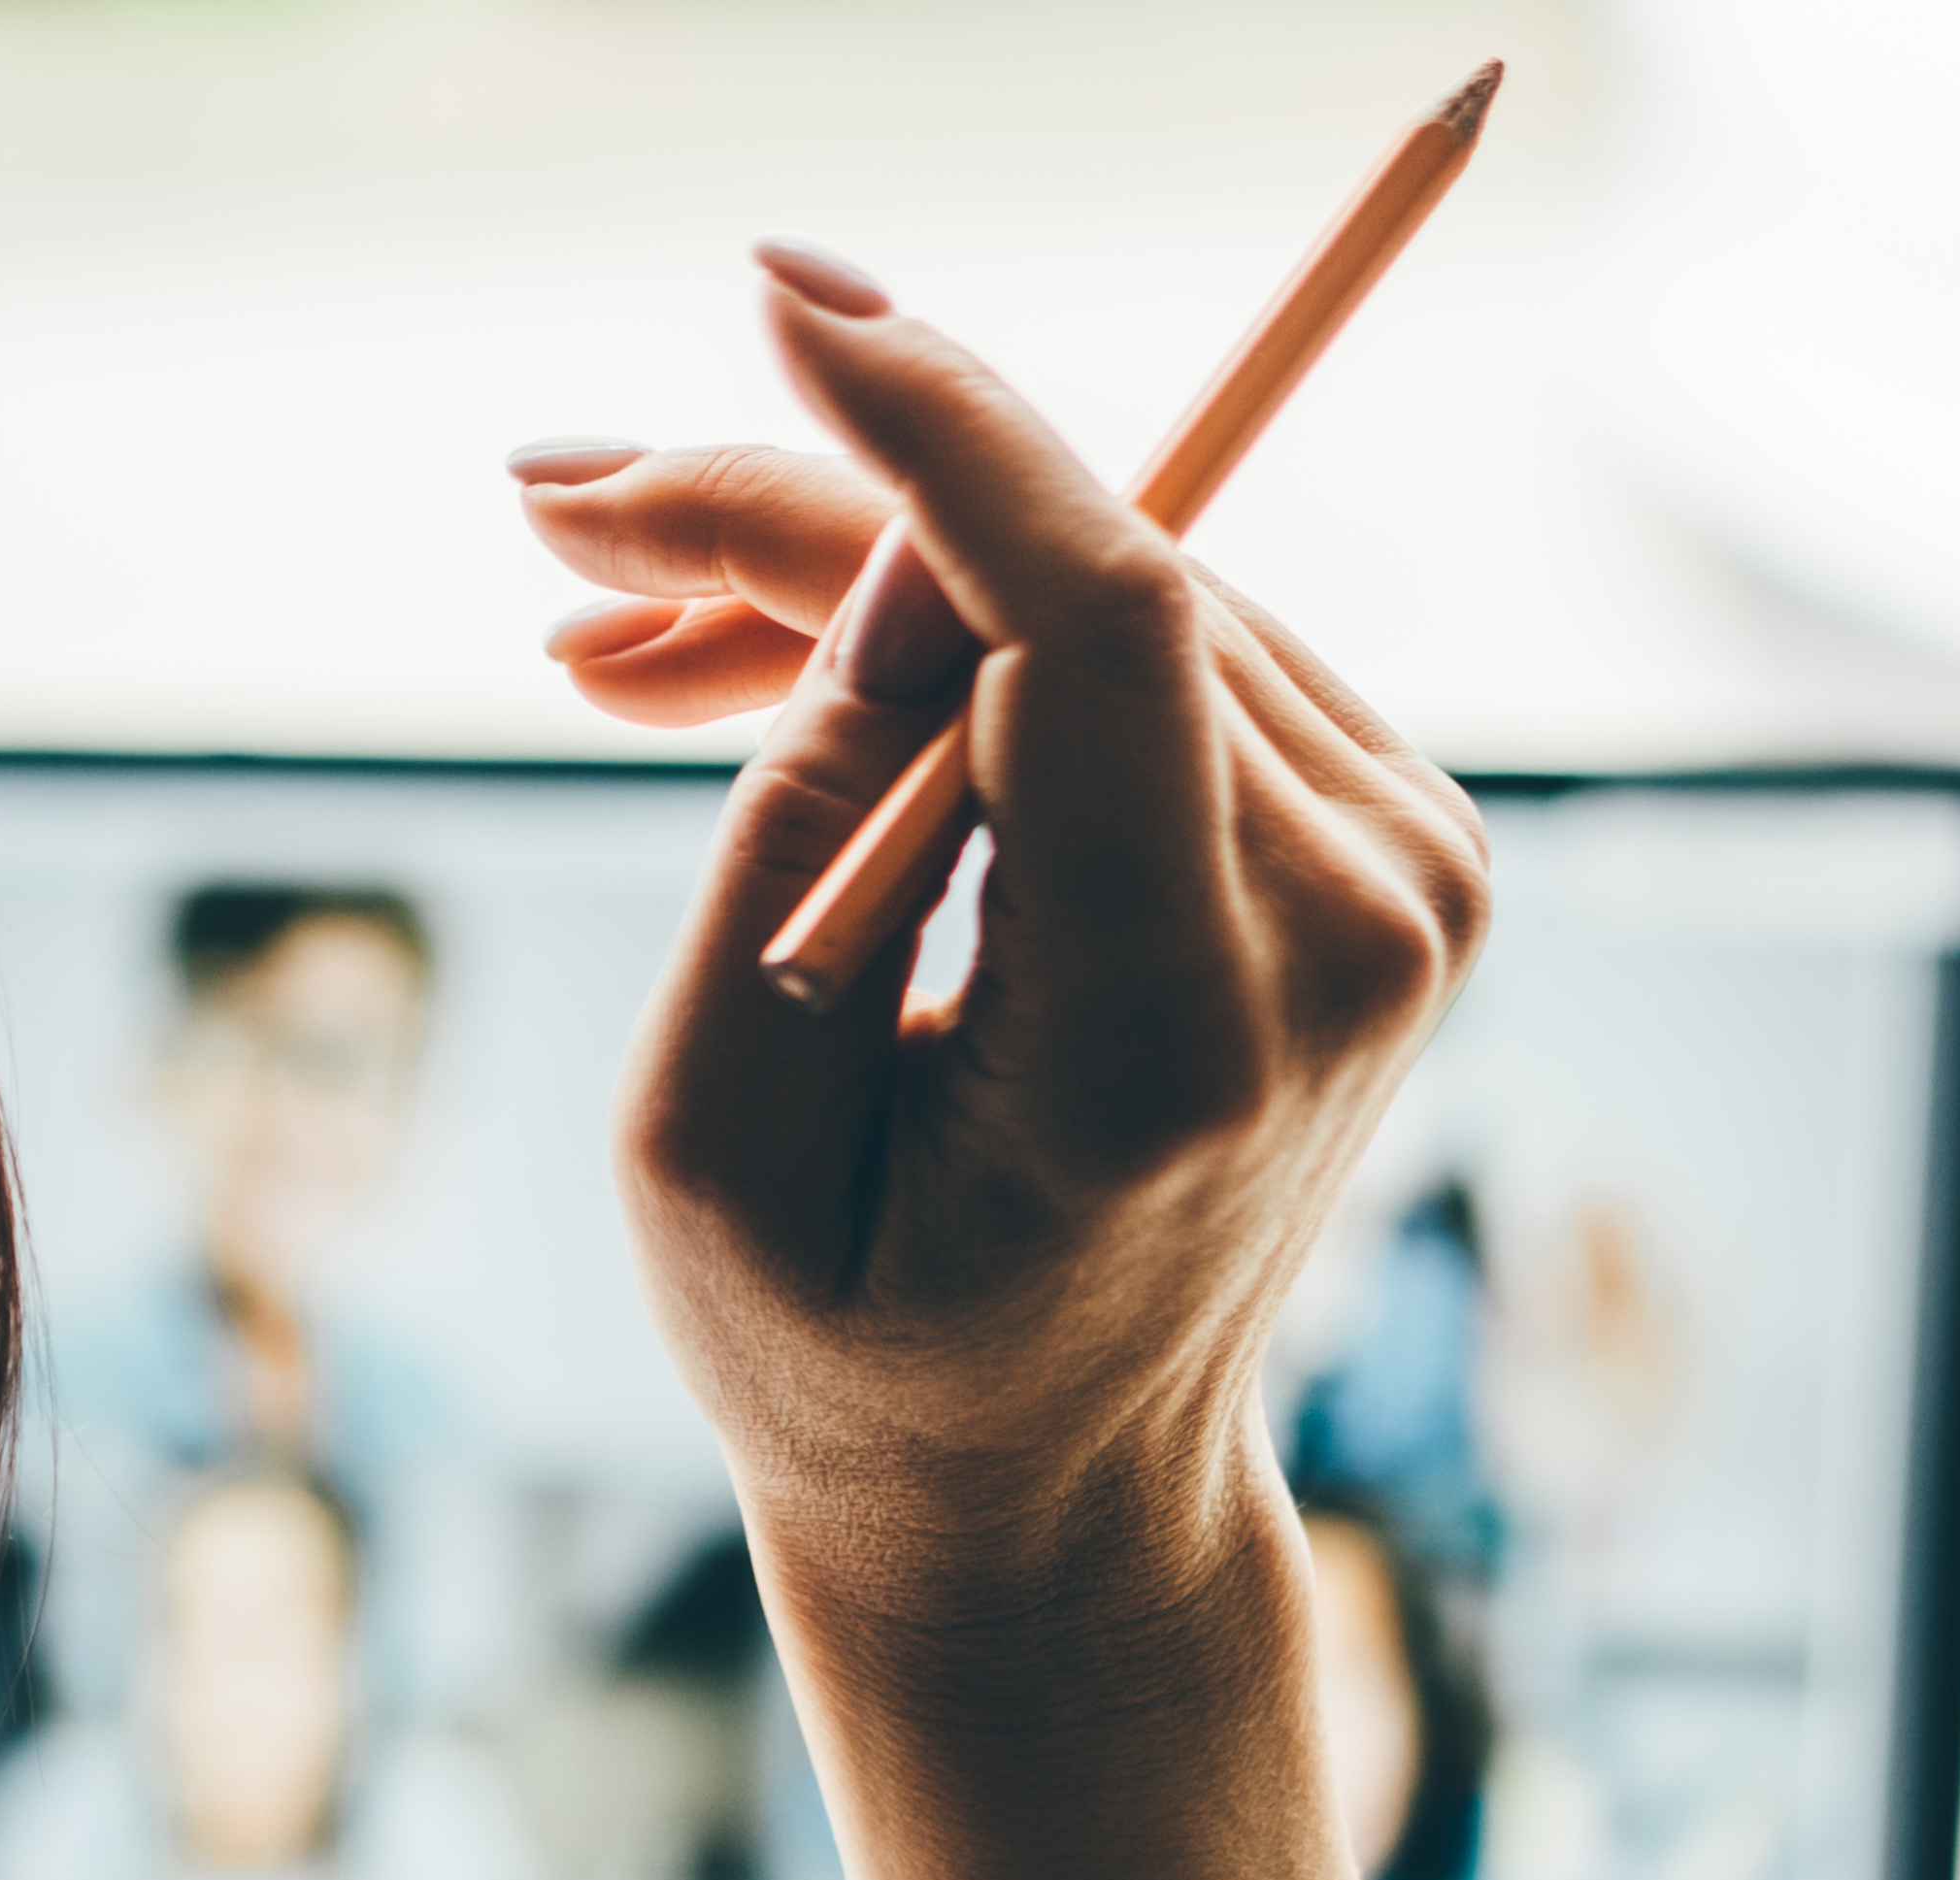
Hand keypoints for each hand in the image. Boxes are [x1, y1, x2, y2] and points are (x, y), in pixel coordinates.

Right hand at [518, 253, 1490, 1635]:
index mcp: (1189, 1037)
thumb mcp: (714, 1141)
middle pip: (1076, 586)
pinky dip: (968, 644)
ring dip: (855, 591)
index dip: (947, 438)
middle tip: (554, 520)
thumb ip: (791, 832)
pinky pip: (1150, 651)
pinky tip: (777, 688)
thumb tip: (885, 544)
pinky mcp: (1391, 833)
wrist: (1055, 1496)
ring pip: (1102, 595)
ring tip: (615, 644)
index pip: (1111, 628)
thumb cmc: (850, 1358)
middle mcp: (1350, 933)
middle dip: (800, 526)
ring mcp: (1405, 876)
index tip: (785, 305)